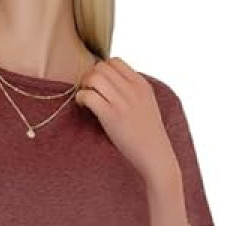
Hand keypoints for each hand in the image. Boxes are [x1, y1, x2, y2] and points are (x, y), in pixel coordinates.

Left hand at [75, 57, 180, 190]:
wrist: (155, 154)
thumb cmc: (148, 134)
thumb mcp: (147, 104)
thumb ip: (133, 91)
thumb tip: (112, 85)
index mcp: (141, 84)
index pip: (115, 62)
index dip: (101, 70)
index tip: (98, 85)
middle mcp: (132, 89)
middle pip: (101, 67)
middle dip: (89, 76)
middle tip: (87, 92)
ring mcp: (122, 102)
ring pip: (94, 77)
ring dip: (84, 86)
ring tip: (85, 99)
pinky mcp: (111, 116)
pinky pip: (88, 95)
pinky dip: (81, 98)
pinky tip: (83, 107)